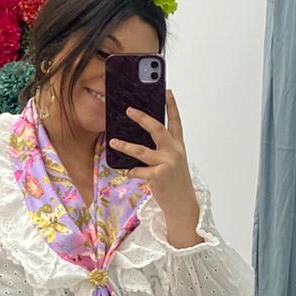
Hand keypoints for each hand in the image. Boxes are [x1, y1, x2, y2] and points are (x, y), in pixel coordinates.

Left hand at [109, 89, 202, 245]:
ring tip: (112, 142)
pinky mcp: (158, 176)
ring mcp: (167, 163)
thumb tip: (140, 137)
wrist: (182, 205)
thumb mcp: (173, 162)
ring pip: (140, 150)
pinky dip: (130, 172)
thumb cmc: (175, 182)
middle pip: (156, 128)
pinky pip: (137, 170)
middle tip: (128, 110)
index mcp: (178, 145)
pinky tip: (126, 172)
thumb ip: (162, 149)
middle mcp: (174, 151)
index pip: (175, 121)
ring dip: (124, 145)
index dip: (171, 105)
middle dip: (141, 117)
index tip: (166, 91)